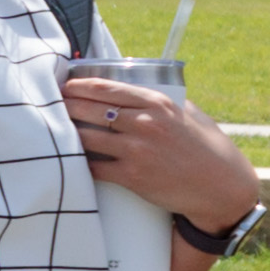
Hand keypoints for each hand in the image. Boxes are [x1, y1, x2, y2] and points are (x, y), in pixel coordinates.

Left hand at [68, 72, 254, 228]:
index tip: (63, 84)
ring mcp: (137, 150)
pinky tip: (68, 157)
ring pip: (86, 137)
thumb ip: (160, 101)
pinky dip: (79, 162)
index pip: (105, 88)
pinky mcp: (132, 176)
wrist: (220, 185)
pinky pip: (94, 167)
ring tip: (52, 130)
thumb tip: (133, 87)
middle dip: (65, 105)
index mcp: (157, 103)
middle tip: (49, 103)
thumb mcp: (187, 113)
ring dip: (66, 133)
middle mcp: (145, 123)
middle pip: (89, 110)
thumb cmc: (205, 146)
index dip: (77, 85)